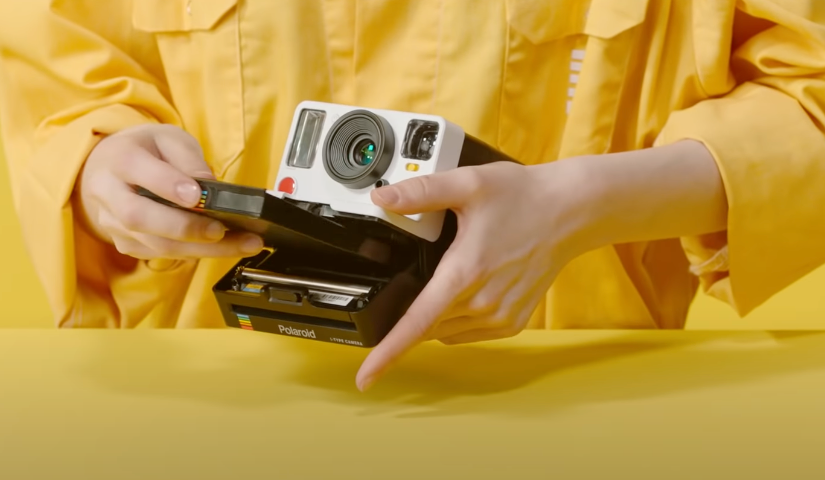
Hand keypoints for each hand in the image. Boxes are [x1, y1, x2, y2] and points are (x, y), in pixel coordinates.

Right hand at [76, 124, 263, 259]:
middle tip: (222, 231)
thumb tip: (209, 185)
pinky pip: (161, 254)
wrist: (109, 169)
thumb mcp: (169, 139)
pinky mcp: (126, 244)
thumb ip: (188, 158)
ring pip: (155, 244)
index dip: (168, 186)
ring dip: (202, 249)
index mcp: (119, 159)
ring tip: (243, 244)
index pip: (139, 172)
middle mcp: (109, 194)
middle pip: (140, 217)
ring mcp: (113, 224)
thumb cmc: (147, 151)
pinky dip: (195, 252)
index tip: (198, 196)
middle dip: (185, 228)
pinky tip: (226, 248)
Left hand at [355, 159, 596, 390]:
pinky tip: (470, 287)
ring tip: (456, 269)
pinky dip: (458, 317)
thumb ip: (421, 192)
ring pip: (445, 329)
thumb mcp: (468, 183)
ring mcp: (499, 315)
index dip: (388, 353)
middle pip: (426, 323)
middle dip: (414, 306)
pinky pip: (469, 332)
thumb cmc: (523, 197)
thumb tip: (382, 199)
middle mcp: (482, 302)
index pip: (416, 323)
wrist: (570, 212)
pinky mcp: (512, 322)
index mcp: (464, 272)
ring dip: (437, 311)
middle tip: (429, 265)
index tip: (366, 377)